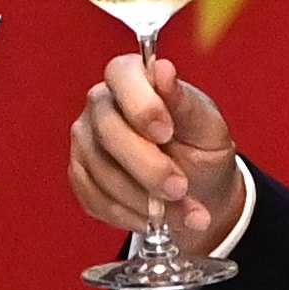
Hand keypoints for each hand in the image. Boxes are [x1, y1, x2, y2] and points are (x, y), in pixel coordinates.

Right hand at [68, 54, 242, 244]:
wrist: (199, 194)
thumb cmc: (203, 151)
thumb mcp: (208, 127)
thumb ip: (185, 101)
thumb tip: (163, 70)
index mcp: (134, 79)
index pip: (121, 75)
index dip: (140, 105)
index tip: (166, 133)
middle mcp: (102, 105)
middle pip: (108, 130)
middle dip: (147, 166)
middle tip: (179, 188)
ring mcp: (86, 142)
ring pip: (102, 171)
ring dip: (145, 200)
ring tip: (183, 212)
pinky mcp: (81, 177)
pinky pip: (96, 199)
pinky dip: (131, 215)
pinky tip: (157, 219)